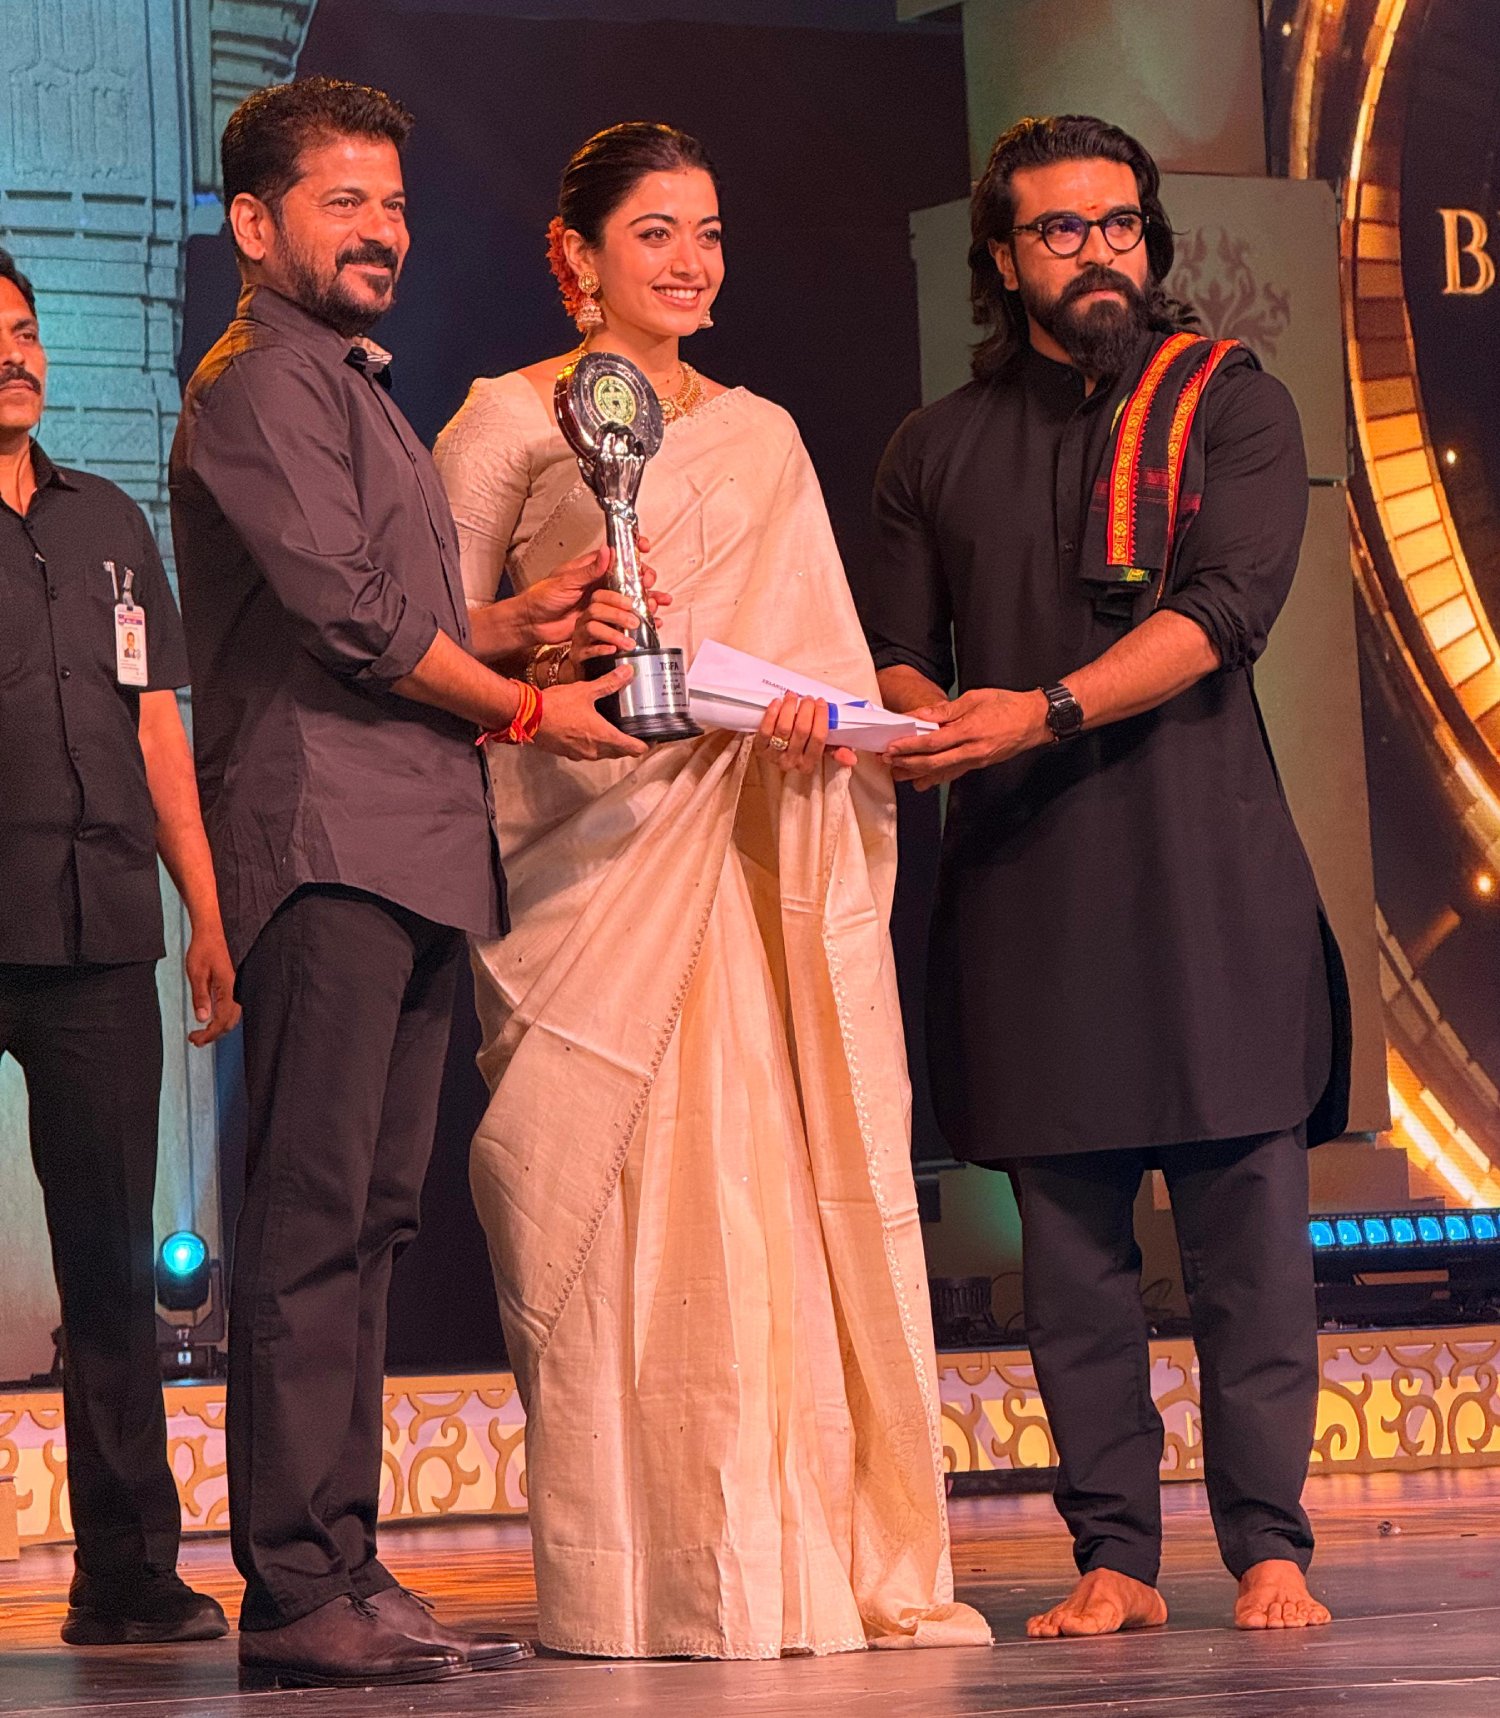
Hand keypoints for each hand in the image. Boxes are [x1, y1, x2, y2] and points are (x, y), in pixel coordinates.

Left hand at [185, 924, 239, 1045]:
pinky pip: (232, 1008)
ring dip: (218, 1027)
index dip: (209, 1034)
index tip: (195, 1039)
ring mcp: (237, 988)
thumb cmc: (204, 948)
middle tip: (195, 1040)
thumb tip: (202, 1018)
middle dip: (213, 1035)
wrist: (212, 932)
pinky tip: (211, 1018)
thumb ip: (200, 997)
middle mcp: (236, 990)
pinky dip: (222, 1018)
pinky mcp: (234, 985)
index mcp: (228, 988)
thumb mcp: (196, 973)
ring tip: (201, 1033)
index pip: (221, 1020)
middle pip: (229, 1023)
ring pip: (232, 1017)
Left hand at [522, 540, 668, 646]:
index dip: (632, 548)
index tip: (644, 546)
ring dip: (648, 598)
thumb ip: (588, 569)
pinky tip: (654, 621)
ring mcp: (603, 602)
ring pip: (632, 597)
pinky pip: (625, 617)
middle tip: (648, 581)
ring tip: (659, 601)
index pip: (616, 553)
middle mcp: (600, 583)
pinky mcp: (603, 620)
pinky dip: (641, 619)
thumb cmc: (543, 597)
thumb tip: (607, 551)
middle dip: (644, 577)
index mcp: (591, 568)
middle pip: (630, 576)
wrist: (533, 624)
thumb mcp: (565, 580)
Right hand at [533, 662, 649, 761]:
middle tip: (636, 731)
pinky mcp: (567, 753)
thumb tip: (630, 671)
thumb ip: (609, 683)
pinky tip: (591, 732)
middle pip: (620, 753)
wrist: (527, 716)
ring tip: (616, 730)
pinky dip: (594, 745)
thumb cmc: (557, 705)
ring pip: (604, 754)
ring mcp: (580, 754)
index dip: (646, 744)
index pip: (634, 749)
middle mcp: (594, 751)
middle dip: (629, 745)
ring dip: (611, 746)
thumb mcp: (586, 690)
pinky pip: (588, 752)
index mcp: (603, 736)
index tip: (652, 737)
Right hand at [569, 587, 647, 677]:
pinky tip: (613, 651)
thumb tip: (654, 605)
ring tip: (630, 644)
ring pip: (592, 628)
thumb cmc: (607, 643)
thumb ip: (637, 615)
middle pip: (595, 609)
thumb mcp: (621, 627)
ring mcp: (580, 637)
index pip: (600, 596)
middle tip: (635, 624)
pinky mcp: (578, 654)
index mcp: (595, 611)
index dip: (614, 597)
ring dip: (613, 634)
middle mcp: (584, 621)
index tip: (630, 604)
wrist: (589, 669)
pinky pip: (587, 650)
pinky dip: (601, 649)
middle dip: (617, 615)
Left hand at [753, 695, 856, 774]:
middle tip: (808, 698)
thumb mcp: (822, 750)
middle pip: (801, 730)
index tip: (821, 703)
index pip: (819, 738)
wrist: (774, 751)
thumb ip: (838, 752)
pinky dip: (772, 713)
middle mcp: (791, 762)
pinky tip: (778, 702)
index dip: (821, 717)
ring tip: (793, 696)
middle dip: (806, 709)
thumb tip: (852, 759)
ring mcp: (774, 756)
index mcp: (809, 764)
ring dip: (789, 708)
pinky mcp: (759, 748)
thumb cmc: (802, 746)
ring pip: (784, 728)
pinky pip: (765, 729)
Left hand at [883, 687, 1049, 789]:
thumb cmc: (1007, 705)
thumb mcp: (974, 698)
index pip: (932, 742)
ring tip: (897, 773)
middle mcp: (972, 751)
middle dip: (907, 763)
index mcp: (969, 731)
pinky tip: (922, 780)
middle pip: (933, 763)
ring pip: (941, 772)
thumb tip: (920, 715)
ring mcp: (976, 761)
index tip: (891, 747)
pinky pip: (953, 774)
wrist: (1035, 721)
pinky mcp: (979, 765)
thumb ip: (945, 709)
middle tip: (888, 761)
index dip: (909, 747)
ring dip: (917, 774)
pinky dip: (936, 777)